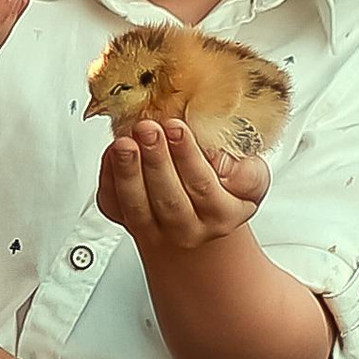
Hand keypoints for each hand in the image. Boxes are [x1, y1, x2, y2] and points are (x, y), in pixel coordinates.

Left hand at [97, 114, 270, 251]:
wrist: (199, 221)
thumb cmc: (223, 190)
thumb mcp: (250, 179)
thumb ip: (246, 171)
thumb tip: (220, 160)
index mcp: (222, 215)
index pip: (203, 187)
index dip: (187, 156)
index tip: (176, 127)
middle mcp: (189, 229)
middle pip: (169, 199)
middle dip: (155, 160)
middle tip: (147, 129)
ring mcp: (155, 230)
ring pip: (137, 206)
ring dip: (128, 171)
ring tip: (125, 143)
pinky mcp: (126, 222)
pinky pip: (113, 205)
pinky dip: (109, 178)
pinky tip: (112, 154)